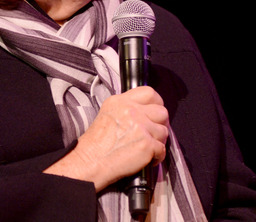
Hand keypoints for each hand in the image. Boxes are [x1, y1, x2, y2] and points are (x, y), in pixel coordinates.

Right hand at [43, 86, 168, 191]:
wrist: (90, 162)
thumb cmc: (96, 144)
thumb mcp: (107, 114)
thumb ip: (126, 109)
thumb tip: (145, 112)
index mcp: (120, 101)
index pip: (149, 92)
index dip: (157, 103)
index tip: (155, 112)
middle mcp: (132, 111)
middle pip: (162, 112)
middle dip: (160, 123)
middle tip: (153, 133)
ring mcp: (141, 127)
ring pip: (164, 131)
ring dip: (158, 141)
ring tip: (147, 148)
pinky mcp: (146, 144)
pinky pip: (162, 149)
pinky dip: (157, 156)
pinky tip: (147, 158)